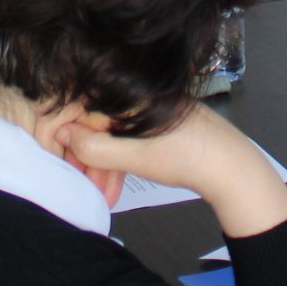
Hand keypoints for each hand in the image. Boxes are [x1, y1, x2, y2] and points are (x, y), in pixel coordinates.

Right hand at [57, 103, 286, 238]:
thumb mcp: (136, 157)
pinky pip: (123, 138)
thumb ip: (94, 147)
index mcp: (127, 92)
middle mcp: (133, 93)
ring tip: (100, 194)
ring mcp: (144, 107)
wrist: (232, 168)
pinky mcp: (153, 121)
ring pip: (106, 133)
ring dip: (98, 164)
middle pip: (90, 120)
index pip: (77, 103)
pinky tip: (113, 188)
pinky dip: (115, 161)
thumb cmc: (189, 157)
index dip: (58, 131)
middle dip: (81, 155)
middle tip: (78, 182)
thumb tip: (61, 134)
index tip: (54, 158)